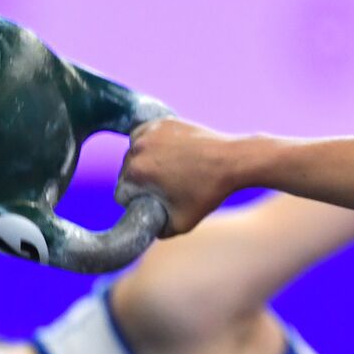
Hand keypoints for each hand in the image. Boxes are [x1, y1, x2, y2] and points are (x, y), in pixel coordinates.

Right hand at [116, 118, 237, 235]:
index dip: (137, 201)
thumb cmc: (208, 192)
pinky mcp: (161, 121)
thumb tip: (147, 230)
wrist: (232, 161)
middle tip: (166, 186)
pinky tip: (168, 153)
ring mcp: (149, 132)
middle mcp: (137, 149)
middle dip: (141, 181)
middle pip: (126, 172)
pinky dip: (152, 144)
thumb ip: (158, 231)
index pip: (122, 193)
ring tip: (169, 170)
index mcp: (135, 173)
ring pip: (134, 153)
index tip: (155, 200)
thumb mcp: (181, 224)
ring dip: (145, 162)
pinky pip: (145, 136)